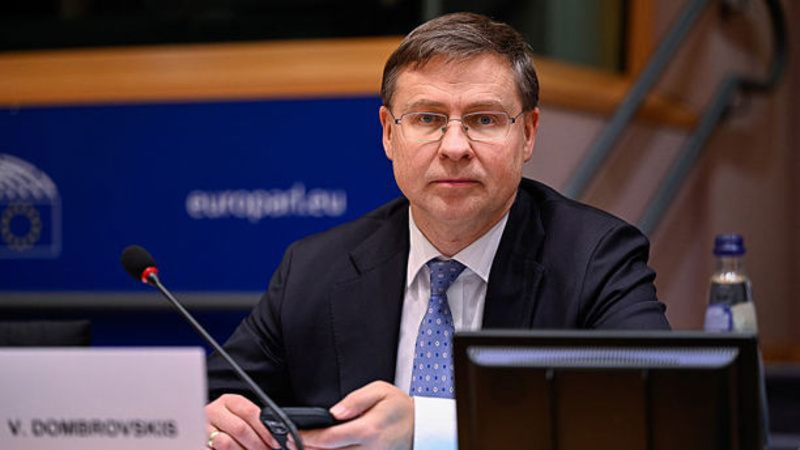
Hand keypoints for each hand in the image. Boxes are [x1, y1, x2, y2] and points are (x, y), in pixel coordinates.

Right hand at [205, 393, 280, 449]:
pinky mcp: (198, 443)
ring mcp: (202, 429)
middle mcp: (213, 411)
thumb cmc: (231, 426)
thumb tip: (280, 437)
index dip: (266, 430)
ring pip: (226, 443)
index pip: (250, 412)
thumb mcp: (243, 419)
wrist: (211, 430)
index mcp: (228, 401)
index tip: (275, 443)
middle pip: (240, 428)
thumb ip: (259, 424)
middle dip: (257, 445)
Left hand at [295, 381, 413, 449]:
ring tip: (299, 447)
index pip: (329, 439)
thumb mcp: (381, 391)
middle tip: (287, 443)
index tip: (292, 435)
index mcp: (369, 430)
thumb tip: (334, 413)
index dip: (307, 439)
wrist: (422, 428)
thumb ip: (356, 400)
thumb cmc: (400, 408)